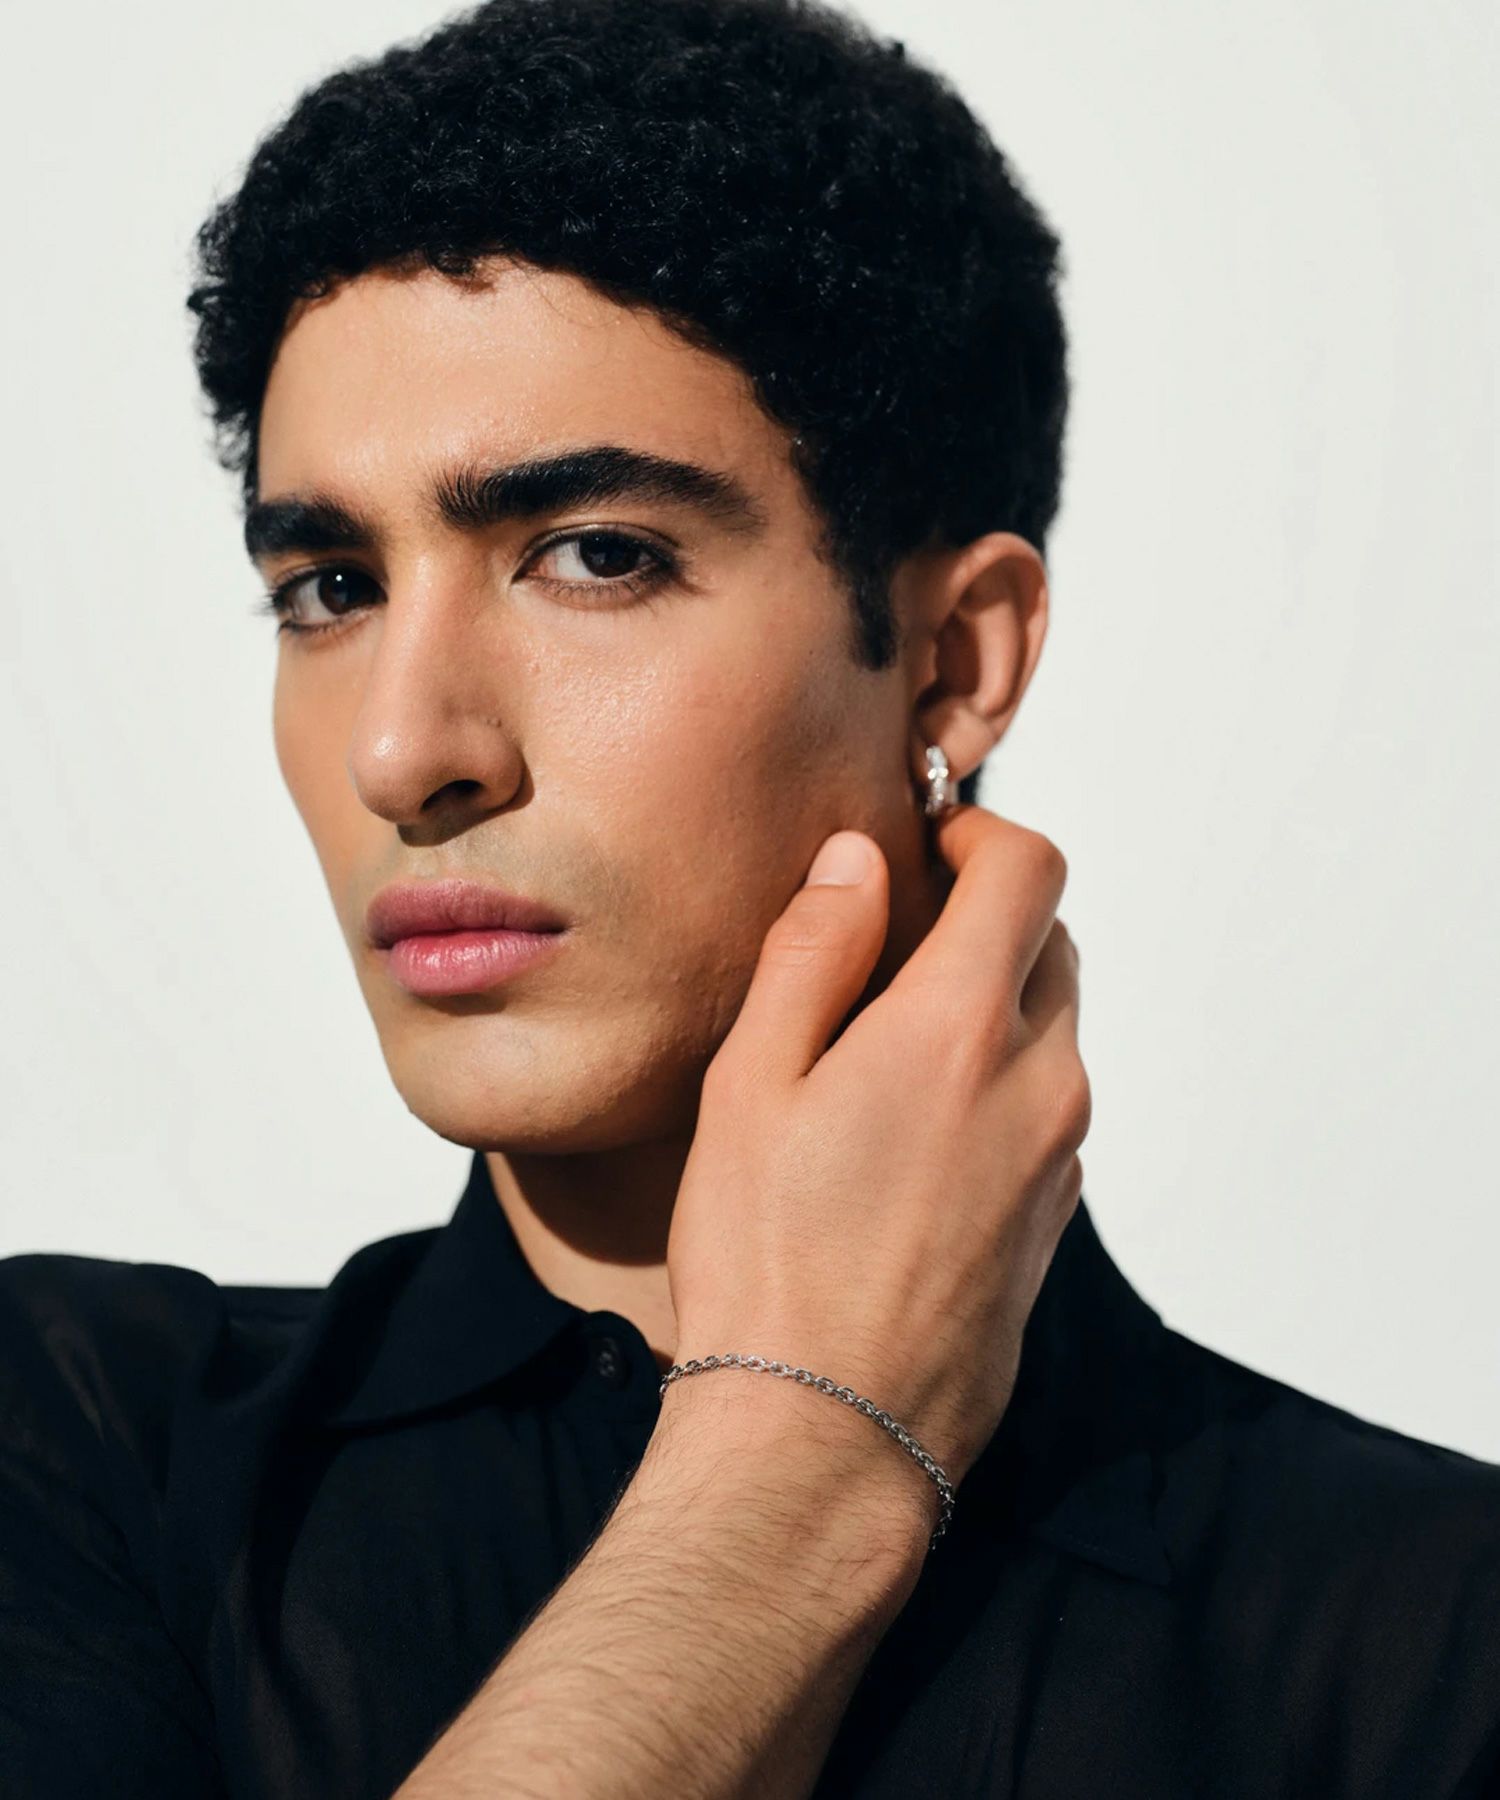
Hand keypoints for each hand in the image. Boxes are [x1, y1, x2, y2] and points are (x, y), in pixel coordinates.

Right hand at [664, 804, 1089, 1509]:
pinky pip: (1047, 1108)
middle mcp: (1038, 1083)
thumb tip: (858, 860)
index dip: (984, 831)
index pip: (1029, 871)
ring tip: (890, 1045)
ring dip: (993, 1003)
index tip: (931, 845)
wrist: (825, 1433)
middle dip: (987, 916)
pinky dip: (1001, 1081)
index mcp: (959, 1030)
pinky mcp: (1055, 1218)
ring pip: (1054, 1029)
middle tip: (896, 940)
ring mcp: (1060, 1158)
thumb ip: (814, 952)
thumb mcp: (752, 1084)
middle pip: (1052, 944)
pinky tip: (914, 1132)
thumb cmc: (766, 1258)